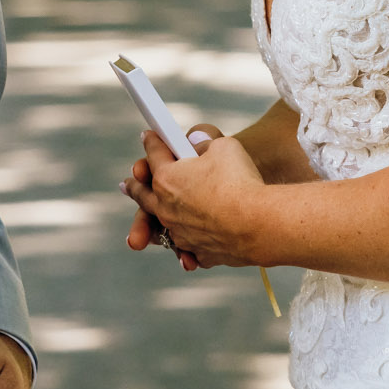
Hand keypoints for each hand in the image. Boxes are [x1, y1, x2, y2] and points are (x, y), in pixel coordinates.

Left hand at [123, 129, 266, 267]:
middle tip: (129, 182)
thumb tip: (196, 142)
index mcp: (166, 178)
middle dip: (136, 185)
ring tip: (148, 219)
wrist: (259, 224)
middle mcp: (166, 208)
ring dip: (153, 220)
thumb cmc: (240, 181)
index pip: (154, 154)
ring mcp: (180, 233)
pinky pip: (188, 245)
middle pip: (144, 194)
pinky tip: (185, 242)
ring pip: (161, 225)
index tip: (147, 136)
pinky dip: (186, 242)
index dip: (152, 141)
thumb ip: (206, 143)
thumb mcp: (223, 146)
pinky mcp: (199, 252)